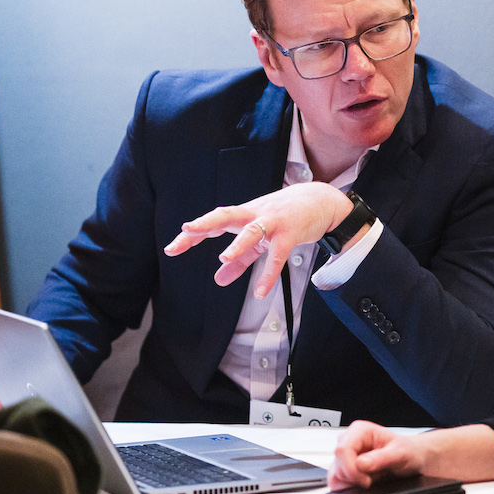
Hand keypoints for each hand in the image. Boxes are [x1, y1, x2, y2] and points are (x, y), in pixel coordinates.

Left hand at [164, 182, 355, 297]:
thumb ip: (240, 261)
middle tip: (185, 231)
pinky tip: (260, 292)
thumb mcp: (261, 239)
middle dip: (206, 223)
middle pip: (226, 215)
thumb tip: (218, 280)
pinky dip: (270, 274)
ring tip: (224, 257)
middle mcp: (255, 215)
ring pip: (253, 231)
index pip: (214, 222)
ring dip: (239, 243)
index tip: (172, 247)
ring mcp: (274, 221)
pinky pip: (279, 255)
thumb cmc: (287, 218)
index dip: (193, 233)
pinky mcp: (292, 232)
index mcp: (244, 216)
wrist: (321, 201)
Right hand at [328, 420, 427, 490]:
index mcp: (360, 430)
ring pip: (335, 474)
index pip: (343, 450)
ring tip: (371, 478)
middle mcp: (349, 440)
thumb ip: (380, 459)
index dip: (352, 469)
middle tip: (371, 480)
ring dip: (351, 482)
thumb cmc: (407, 452)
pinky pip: (337, 481)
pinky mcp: (344, 467)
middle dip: (354, 477)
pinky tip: (364, 482)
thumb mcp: (399, 454)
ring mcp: (345, 454)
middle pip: (337, 464)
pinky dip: (349, 486)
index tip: (366, 480)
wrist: (412, 458)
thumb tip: (360, 464)